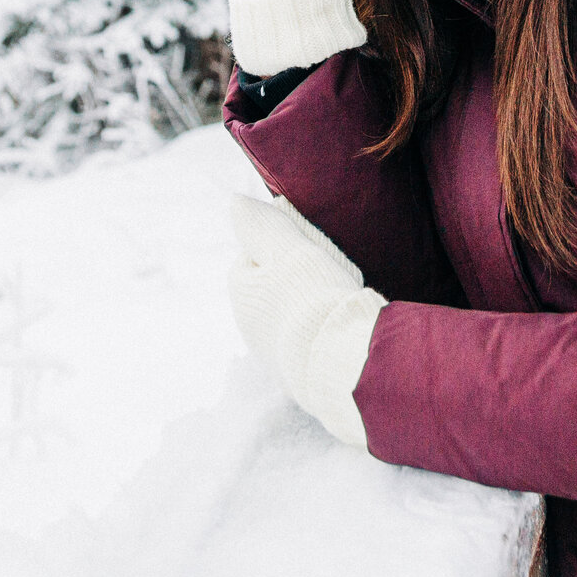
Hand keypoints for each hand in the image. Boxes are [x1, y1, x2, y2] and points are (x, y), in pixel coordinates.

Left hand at [226, 192, 385, 449]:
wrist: (341, 359)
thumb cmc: (314, 296)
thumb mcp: (288, 248)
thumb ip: (262, 224)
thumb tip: (234, 202)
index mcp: (240, 291)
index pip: (255, 253)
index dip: (283, 243)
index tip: (309, 244)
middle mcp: (248, 325)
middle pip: (273, 285)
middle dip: (297, 275)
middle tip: (328, 270)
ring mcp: (272, 353)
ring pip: (291, 313)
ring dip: (311, 303)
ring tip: (339, 296)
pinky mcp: (297, 373)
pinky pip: (308, 339)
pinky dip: (322, 329)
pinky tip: (340, 325)